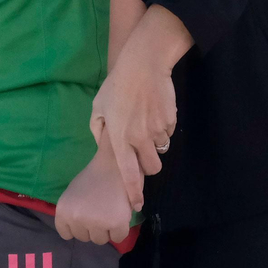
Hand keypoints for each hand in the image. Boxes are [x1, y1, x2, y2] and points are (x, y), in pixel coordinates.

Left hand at [55, 155, 134, 244]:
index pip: (67, 234)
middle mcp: (76, 218)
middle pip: (84, 238)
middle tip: (101, 210)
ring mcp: (96, 221)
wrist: (116, 162)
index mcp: (63, 211)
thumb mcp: (73, 194)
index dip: (78, 226)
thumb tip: (80, 231)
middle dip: (93, 228)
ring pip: (100, 240)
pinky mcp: (115, 223)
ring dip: (106, 230)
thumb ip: (72, 212)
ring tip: (111, 211)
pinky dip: (120, 230)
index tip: (86, 216)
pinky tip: (121, 215)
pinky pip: (117, 238)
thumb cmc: (94, 176)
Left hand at [91, 57, 176, 209]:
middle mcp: (138, 138)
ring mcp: (156, 130)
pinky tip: (155, 111)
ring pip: (161, 151)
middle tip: (144, 153)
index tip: (137, 204)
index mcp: (118, 138)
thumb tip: (104, 143)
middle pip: (152, 168)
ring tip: (148, 126)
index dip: (133, 192)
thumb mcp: (98, 106)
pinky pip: (168, 132)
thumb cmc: (117, 84)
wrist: (144, 64)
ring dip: (156, 146)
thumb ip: (98, 128)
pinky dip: (163, 128)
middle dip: (149, 166)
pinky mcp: (169, 120)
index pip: (128, 174)